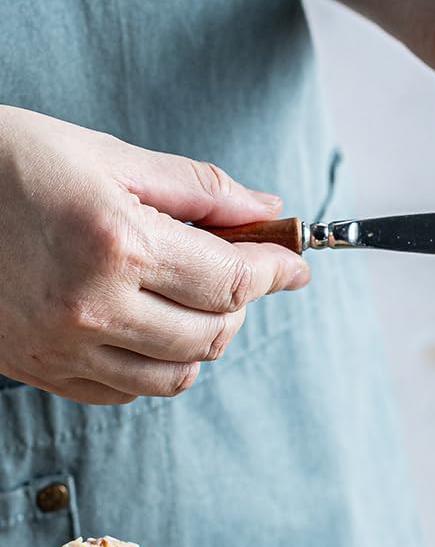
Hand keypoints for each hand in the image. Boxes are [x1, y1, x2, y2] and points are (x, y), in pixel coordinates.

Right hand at [0, 107, 309, 404]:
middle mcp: (93, 305)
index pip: (232, 280)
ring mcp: (64, 346)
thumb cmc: (5, 161)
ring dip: (202, 340)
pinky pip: (128, 392)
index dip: (276, 272)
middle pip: (213, 333)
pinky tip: (144, 325)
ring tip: (190, 298)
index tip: (294, 264)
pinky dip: (154, 366)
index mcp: (115, 243)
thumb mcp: (104, 154)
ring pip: (177, 374)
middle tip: (234, 268)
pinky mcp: (41, 370)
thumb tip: (266, 212)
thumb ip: (197, 189)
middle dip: (239, 303)